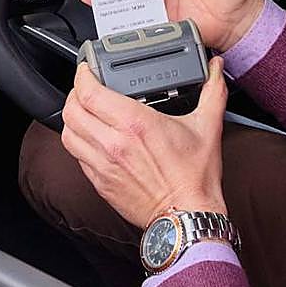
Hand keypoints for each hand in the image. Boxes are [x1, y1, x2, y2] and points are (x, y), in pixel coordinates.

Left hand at [61, 57, 228, 227]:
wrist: (187, 217)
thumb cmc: (195, 178)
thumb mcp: (208, 127)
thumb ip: (212, 91)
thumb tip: (216, 69)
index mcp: (135, 124)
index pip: (90, 92)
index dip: (82, 76)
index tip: (87, 70)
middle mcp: (113, 143)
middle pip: (72, 111)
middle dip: (74, 94)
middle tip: (84, 88)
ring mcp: (103, 165)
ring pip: (69, 134)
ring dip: (73, 119)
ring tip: (84, 111)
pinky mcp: (100, 183)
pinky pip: (77, 157)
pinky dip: (80, 142)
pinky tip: (93, 138)